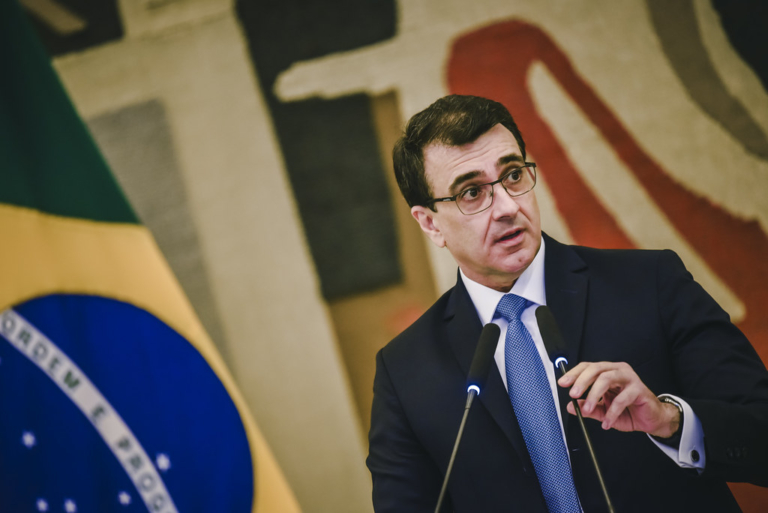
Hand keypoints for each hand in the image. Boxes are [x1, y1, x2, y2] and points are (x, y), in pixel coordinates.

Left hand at [558, 361, 679, 437]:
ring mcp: (629, 378)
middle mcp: (618, 371)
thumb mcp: (604, 411)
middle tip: (572, 394)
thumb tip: (570, 406)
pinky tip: (607, 422)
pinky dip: (611, 412)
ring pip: (607, 378)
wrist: (651, 419)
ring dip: (594, 394)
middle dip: (582, 381)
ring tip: (587, 409)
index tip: (563, 383)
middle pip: (596, 369)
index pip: (588, 367)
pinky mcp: (639, 389)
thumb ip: (589, 407)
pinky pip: (622, 399)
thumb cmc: (628, 410)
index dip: (574, 374)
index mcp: (608, 372)